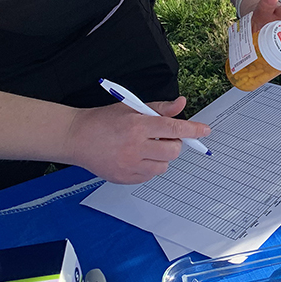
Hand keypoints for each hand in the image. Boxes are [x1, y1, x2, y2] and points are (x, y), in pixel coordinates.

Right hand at [62, 97, 210, 183]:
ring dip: (162, 157)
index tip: (204, 131)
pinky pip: (149, 176)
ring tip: (148, 148)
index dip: (193, 130)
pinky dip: (149, 167)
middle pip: (173, 151)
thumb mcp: (132, 107)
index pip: (174, 129)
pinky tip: (137, 157)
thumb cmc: (103, 120)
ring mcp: (129, 165)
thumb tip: (180, 103)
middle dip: (174, 143)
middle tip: (163, 137)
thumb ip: (160, 108)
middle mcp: (135, 147)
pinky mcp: (124, 178)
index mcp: (137, 125)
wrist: (76, 137)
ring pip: (163, 166)